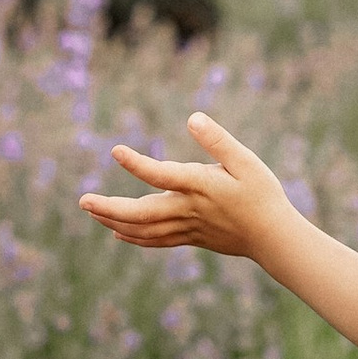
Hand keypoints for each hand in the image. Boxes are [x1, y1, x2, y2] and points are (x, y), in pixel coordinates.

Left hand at [78, 112, 289, 262]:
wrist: (274, 238)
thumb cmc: (263, 196)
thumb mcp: (247, 161)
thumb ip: (218, 141)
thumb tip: (193, 118)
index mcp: (199, 186)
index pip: (160, 175)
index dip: (136, 164)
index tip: (115, 151)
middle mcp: (188, 209)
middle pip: (140, 213)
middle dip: (108, 208)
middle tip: (82, 201)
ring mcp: (187, 226)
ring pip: (142, 230)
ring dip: (114, 222)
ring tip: (92, 212)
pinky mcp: (190, 237)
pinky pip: (154, 240)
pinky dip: (133, 237)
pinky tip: (118, 233)